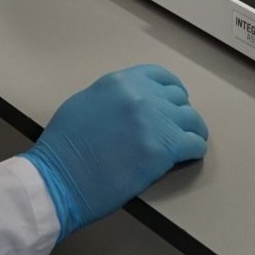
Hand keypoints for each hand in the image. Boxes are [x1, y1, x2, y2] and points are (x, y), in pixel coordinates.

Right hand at [19, 64, 209, 236]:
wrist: (59, 179)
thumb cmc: (63, 147)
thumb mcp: (85, 105)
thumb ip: (112, 99)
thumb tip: (130, 105)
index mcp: (119, 82)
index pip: (159, 76)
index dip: (170, 90)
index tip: (172, 102)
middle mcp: (141, 95)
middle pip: (178, 98)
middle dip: (178, 113)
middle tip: (175, 128)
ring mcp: (154, 121)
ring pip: (191, 119)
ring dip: (191, 131)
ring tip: (186, 142)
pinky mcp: (163, 149)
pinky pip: (194, 144)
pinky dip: (194, 150)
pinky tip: (187, 156)